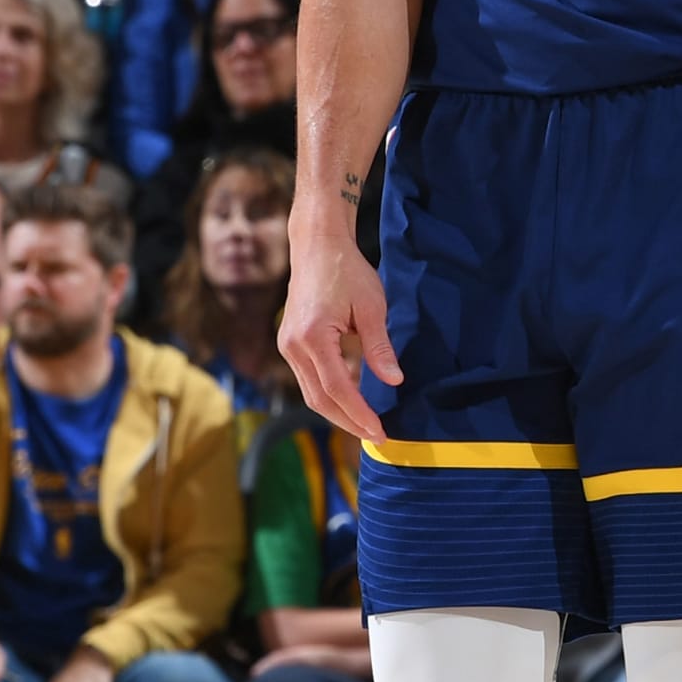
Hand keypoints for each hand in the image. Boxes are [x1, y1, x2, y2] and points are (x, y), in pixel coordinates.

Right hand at [280, 231, 400, 442]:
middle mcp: (294, 346)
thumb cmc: (347, 270)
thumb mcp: (372, 307)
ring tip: (366, 424)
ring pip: (311, 393)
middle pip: (319, 399)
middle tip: (376, 436)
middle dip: (348, 421)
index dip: (359, 414)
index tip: (380, 431)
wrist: (317, 245)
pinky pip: (309, 379)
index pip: (338, 389)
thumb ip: (380, 348)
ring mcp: (288, 346)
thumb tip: (394, 381)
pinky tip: (353, 400)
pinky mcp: (290, 344)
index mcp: (313, 337)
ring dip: (338, 412)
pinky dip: (330, 394)